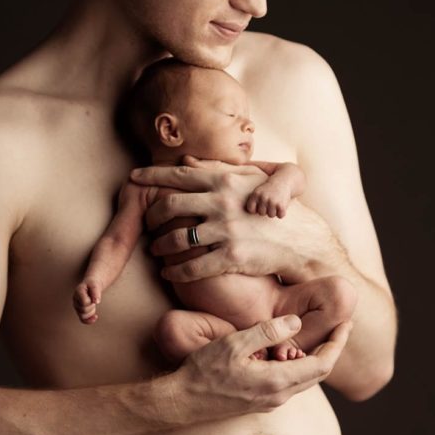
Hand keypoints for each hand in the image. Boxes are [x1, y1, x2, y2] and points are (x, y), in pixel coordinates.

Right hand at [73, 280, 101, 323]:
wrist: (91, 284)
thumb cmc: (93, 284)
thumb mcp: (95, 284)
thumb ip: (96, 292)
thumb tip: (97, 302)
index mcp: (78, 292)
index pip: (84, 302)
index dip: (91, 301)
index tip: (93, 296)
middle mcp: (75, 300)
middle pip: (83, 310)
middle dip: (92, 306)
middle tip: (94, 299)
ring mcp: (77, 306)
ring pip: (83, 316)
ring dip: (91, 311)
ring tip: (93, 304)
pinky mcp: (80, 311)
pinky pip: (83, 320)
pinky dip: (89, 320)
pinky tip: (95, 317)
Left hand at [129, 156, 309, 282]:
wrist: (302, 242)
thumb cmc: (275, 208)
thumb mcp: (251, 180)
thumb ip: (218, 170)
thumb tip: (187, 162)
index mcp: (225, 180)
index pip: (178, 175)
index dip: (151, 176)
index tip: (132, 178)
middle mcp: (223, 202)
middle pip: (169, 206)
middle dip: (151, 217)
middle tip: (145, 224)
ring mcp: (226, 230)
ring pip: (176, 238)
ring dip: (159, 246)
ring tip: (155, 250)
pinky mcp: (232, 257)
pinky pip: (192, 267)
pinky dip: (174, 271)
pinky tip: (169, 273)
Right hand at [166, 314, 353, 423]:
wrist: (183, 401)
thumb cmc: (204, 371)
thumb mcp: (235, 343)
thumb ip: (267, 332)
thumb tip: (296, 323)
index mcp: (277, 381)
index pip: (322, 364)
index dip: (337, 343)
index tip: (346, 324)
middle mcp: (279, 396)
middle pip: (318, 374)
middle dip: (332, 349)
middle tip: (340, 327)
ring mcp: (270, 402)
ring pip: (305, 380)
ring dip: (317, 359)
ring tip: (321, 337)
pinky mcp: (260, 403)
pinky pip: (289, 384)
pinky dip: (299, 366)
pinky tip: (291, 352)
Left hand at [247, 178, 291, 217]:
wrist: (282, 181)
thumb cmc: (268, 190)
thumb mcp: (258, 191)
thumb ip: (253, 202)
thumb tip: (249, 215)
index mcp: (255, 194)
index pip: (251, 210)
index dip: (255, 209)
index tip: (260, 205)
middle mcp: (263, 198)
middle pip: (261, 213)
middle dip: (266, 209)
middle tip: (270, 201)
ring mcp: (272, 202)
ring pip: (271, 215)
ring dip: (274, 211)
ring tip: (276, 202)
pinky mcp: (281, 206)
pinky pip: (280, 216)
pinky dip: (282, 212)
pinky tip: (281, 205)